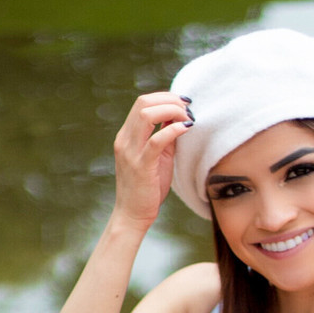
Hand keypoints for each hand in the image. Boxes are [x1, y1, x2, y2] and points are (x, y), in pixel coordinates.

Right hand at [112, 92, 192, 230]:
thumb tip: (180, 118)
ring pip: (146, 115)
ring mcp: (131, 152)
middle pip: (143, 102)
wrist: (132, 215)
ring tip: (188, 118)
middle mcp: (125, 140)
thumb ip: (165, 136)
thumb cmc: (147, 188)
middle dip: (170, 100)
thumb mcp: (157, 157)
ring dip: (171, 110)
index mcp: (126, 136)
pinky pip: (156, 140)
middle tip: (188, 109)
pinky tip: (186, 129)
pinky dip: (173, 129)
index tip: (184, 104)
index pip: (143, 102)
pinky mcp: (141, 166)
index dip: (166, 97)